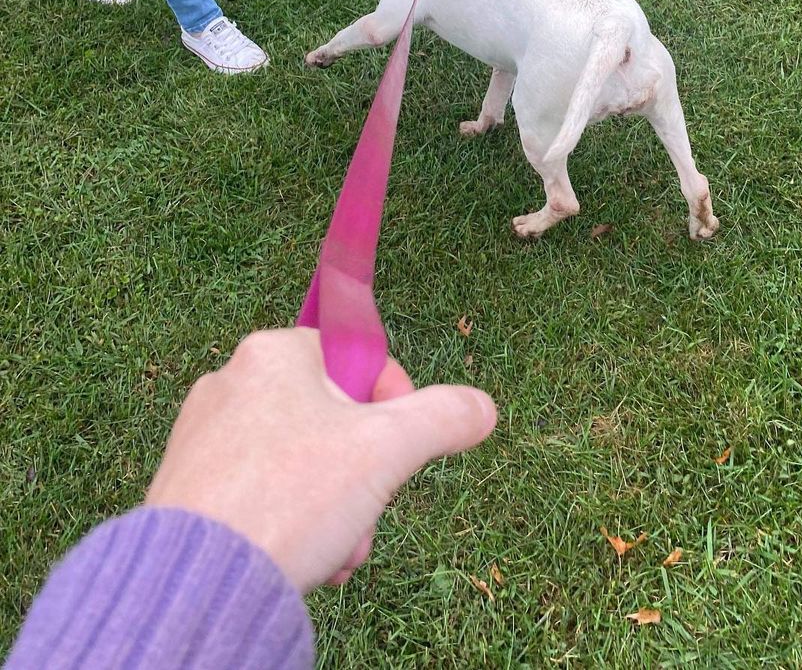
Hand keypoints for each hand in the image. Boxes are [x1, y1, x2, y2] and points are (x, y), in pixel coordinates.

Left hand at [144, 329, 496, 591]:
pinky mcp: (183, 486)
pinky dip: (289, 523)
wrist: (197, 583)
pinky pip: (256, 493)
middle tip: (368, 513)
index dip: (391, 402)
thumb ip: (442, 417)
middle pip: (327, 417)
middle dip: (361, 473)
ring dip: (332, 506)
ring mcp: (200, 435)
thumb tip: (483, 406)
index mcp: (273, 352)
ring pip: (296, 462)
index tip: (401, 447)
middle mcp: (229, 381)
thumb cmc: (290, 499)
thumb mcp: (386, 450)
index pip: (353, 359)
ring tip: (336, 550)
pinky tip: (303, 560)